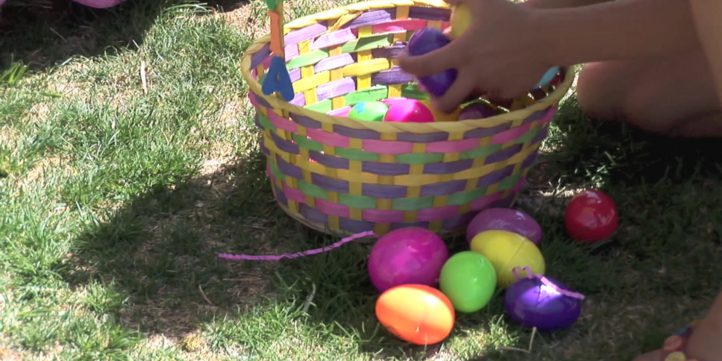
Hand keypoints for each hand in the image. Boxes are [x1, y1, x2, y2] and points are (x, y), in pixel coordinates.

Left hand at [398, 0, 551, 111]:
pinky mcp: (507, 94)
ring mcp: (490, 87)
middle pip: (447, 101)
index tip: (404, 62)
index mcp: (462, 53)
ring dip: (467, 93)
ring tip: (470, 84)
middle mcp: (473, 75)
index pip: (425, 65)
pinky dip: (491, 89)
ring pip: (472, 98)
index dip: (408, 65)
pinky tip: (497, 78)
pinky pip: (494, 96)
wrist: (547, 36)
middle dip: (440, 103)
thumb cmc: (513, 17)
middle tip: (439, 97)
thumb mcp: (484, 1)